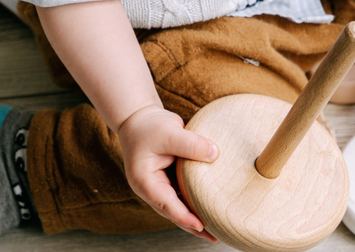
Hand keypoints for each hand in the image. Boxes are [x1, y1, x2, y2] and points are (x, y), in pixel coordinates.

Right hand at [117, 105, 220, 241]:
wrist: (138, 118)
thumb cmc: (148, 126)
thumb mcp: (169, 131)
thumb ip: (191, 143)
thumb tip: (215, 154)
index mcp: (145, 181)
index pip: (166, 204)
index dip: (184, 216)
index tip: (201, 226)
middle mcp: (151, 188)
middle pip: (174, 212)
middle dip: (193, 226)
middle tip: (214, 237)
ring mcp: (160, 185)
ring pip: (179, 206)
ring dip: (195, 217)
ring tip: (216, 228)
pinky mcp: (169, 180)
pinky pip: (183, 194)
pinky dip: (195, 202)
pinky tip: (210, 206)